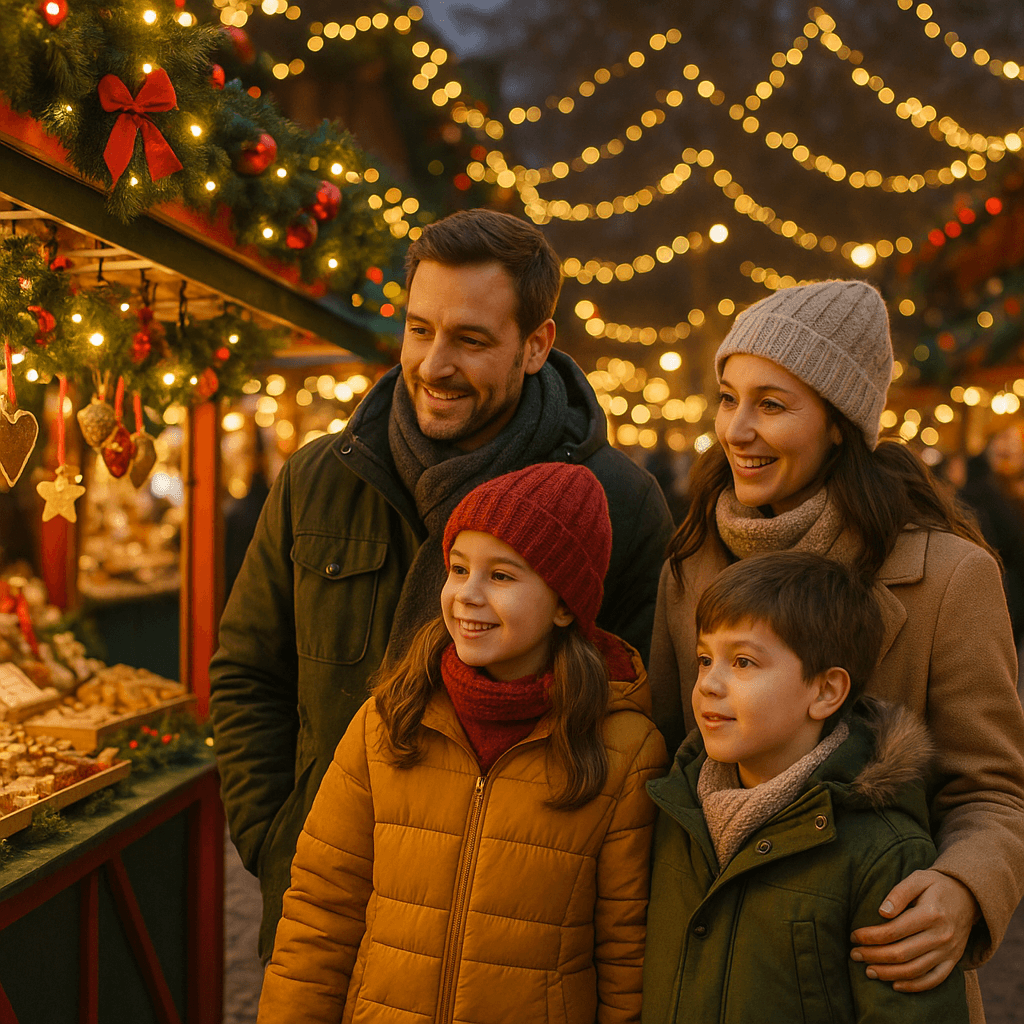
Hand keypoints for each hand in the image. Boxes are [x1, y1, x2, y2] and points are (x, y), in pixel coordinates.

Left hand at [849, 870, 979, 991]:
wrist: (969, 898)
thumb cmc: (936, 886)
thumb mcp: (918, 879)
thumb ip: (899, 893)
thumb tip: (882, 912)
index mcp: (931, 914)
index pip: (894, 931)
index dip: (870, 936)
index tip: (854, 936)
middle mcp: (941, 936)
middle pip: (901, 953)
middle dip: (873, 956)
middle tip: (854, 954)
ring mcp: (948, 952)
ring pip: (914, 970)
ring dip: (888, 973)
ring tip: (868, 970)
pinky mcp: (953, 961)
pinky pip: (933, 980)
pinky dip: (914, 986)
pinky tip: (895, 985)